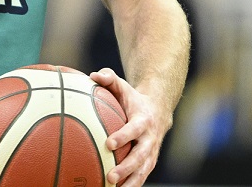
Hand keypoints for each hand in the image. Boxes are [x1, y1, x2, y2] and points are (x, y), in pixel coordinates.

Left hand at [91, 69, 170, 186]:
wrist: (158, 110)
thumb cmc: (132, 98)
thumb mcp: (122, 86)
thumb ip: (109, 78)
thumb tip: (93, 75)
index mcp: (143, 120)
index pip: (134, 129)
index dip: (123, 136)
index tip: (109, 143)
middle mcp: (150, 139)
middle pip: (140, 156)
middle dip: (127, 167)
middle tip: (110, 175)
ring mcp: (151, 153)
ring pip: (143, 171)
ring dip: (130, 182)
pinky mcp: (149, 163)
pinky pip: (141, 177)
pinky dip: (131, 185)